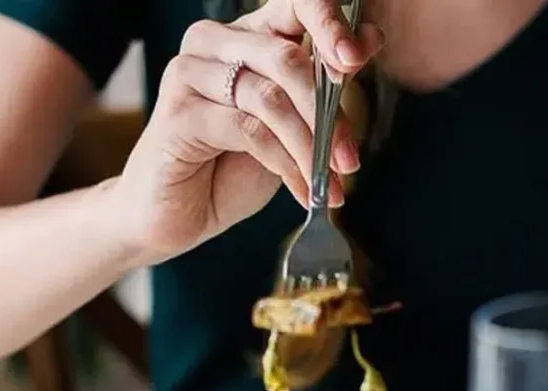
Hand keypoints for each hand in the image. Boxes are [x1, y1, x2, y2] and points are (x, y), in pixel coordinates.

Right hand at [112, 0, 384, 263]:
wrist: (178, 213)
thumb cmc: (234, 165)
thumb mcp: (292, 123)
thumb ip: (324, 84)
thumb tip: (370, 40)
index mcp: (248, 33)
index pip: (296, 5)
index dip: (331, 25)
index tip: (357, 59)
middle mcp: (214, 41)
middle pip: (287, 58)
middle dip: (328, 114)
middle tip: (349, 160)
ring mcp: (190, 73)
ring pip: (270, 99)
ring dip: (309, 148)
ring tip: (329, 182)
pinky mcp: (177, 113)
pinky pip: (249, 132)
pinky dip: (285, 165)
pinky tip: (302, 191)